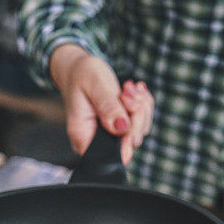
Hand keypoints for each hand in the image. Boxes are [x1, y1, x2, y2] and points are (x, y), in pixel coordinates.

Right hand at [50, 44, 152, 163]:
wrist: (80, 69)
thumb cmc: (82, 75)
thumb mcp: (94, 85)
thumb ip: (108, 107)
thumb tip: (122, 128)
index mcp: (83, 136)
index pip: (110, 155)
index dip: (127, 139)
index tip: (128, 114)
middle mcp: (98, 139)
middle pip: (131, 141)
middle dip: (136, 115)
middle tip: (125, 92)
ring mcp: (112, 134)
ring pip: (140, 130)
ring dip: (141, 106)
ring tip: (128, 87)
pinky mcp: (122, 125)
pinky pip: (142, 120)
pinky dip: (143, 103)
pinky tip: (134, 90)